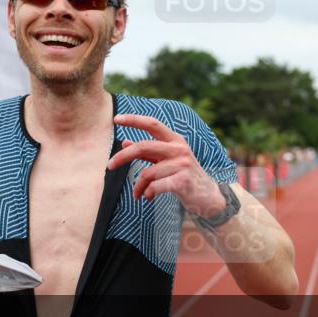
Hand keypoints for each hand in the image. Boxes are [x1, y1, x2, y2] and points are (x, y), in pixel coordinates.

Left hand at [107, 114, 225, 216]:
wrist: (208, 197)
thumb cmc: (184, 177)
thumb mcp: (167, 161)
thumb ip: (148, 152)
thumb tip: (124, 141)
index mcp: (175, 140)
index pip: (152, 124)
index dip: (134, 119)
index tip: (116, 119)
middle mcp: (179, 149)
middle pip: (143, 146)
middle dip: (122, 156)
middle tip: (109, 166)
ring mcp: (182, 164)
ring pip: (147, 173)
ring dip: (138, 186)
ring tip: (138, 194)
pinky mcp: (183, 181)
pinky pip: (155, 186)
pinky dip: (148, 193)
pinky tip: (149, 197)